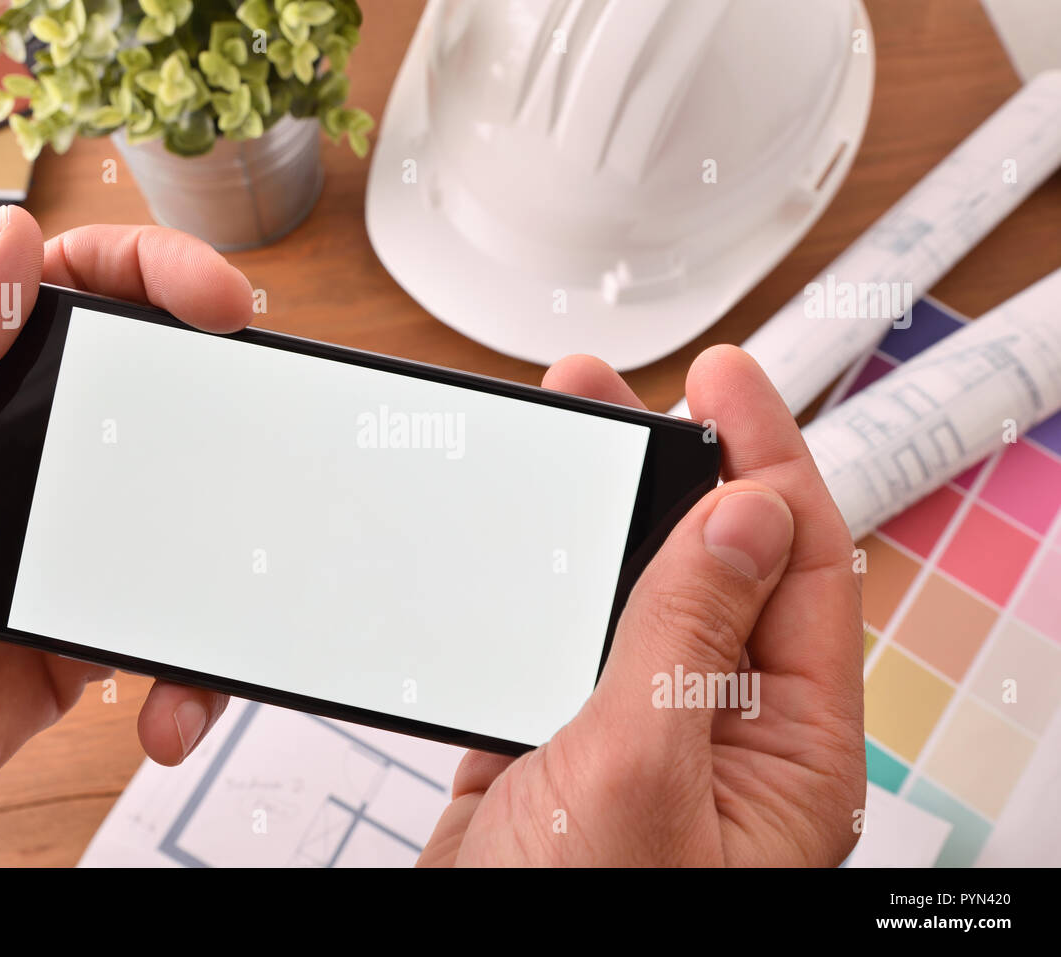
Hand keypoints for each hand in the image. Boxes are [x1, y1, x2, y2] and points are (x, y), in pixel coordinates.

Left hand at [0, 207, 251, 864]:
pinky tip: (167, 708)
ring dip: (225, 550)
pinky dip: (184, 674)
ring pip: (178, 520)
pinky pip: (160, 635)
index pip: (69, 298)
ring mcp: (51, 555)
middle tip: (280, 416)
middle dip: (225, 400)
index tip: (221, 300)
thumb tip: (15, 238)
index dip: (154, 276)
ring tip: (245, 576)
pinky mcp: (70, 639)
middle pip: (147, 398)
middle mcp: (10, 465)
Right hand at [419, 349, 864, 865]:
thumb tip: (746, 514)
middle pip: (714, 567)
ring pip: (629, 596)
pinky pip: (557, 639)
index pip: (800, 568)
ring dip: (599, 519)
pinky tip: (519, 544)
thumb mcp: (646, 770)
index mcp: (785, 751)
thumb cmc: (581, 918)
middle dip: (676, 468)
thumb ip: (691, 635)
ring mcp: (630, 737)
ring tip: (564, 440)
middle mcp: (717, 736)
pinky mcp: (551, 743)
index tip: (729, 380)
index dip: (770, 460)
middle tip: (626, 394)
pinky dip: (538, 583)